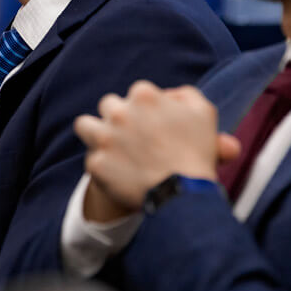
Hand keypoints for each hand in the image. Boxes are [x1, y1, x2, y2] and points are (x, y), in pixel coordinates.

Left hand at [75, 81, 240, 212]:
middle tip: (132, 136)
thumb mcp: (204, 113)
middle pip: (109, 106)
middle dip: (119, 118)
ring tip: (109, 146)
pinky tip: (118, 174)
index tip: (153, 125)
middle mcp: (119, 112)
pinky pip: (92, 160)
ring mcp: (104, 138)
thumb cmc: (197, 153)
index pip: (136, 94)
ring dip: (96, 133)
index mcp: (143, 95)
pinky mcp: (96, 164)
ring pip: (85, 125)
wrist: (184, 195)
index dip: (146, 109)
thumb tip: (169, 95)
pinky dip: (103, 167)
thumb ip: (185, 95)